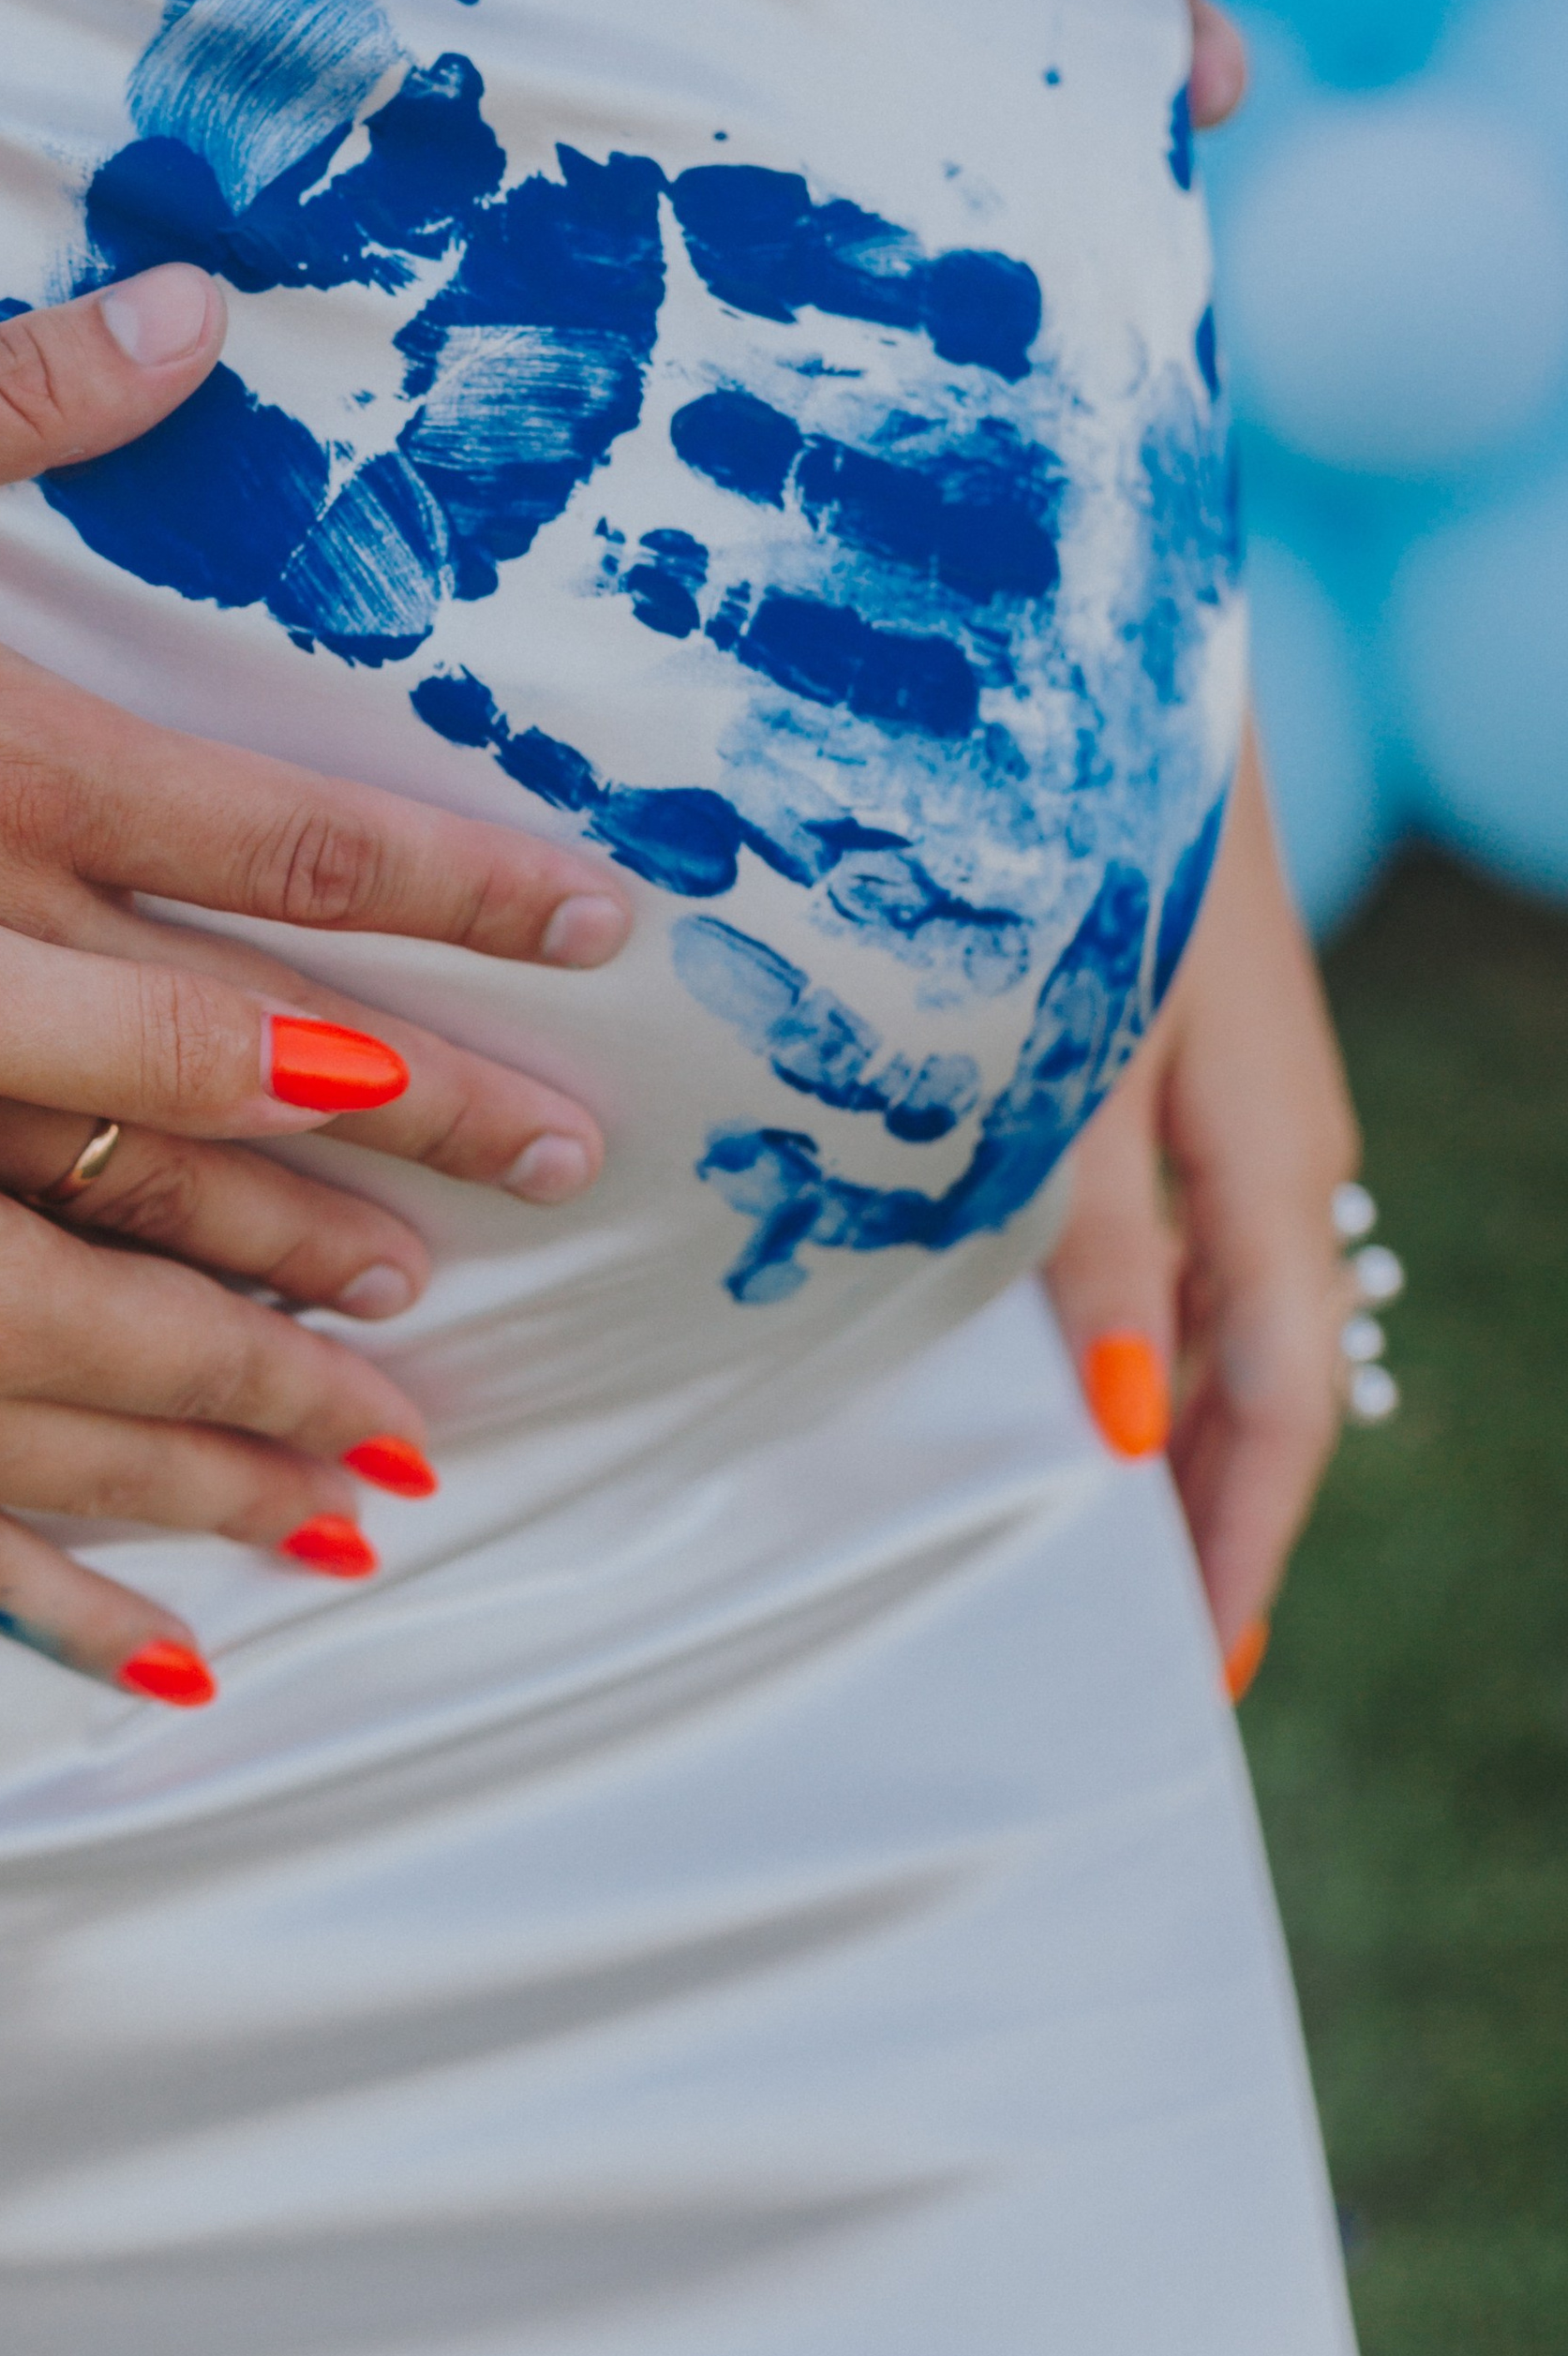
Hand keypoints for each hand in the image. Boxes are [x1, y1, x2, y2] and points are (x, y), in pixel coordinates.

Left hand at [1045, 731, 1358, 1692]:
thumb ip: (1097, 1242)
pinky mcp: (1198, 1062)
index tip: (1196, 1673)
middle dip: (1222, 1514)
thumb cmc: (1077, 861)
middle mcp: (1284, 1147)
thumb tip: (1135, 1429)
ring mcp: (1250, 1103)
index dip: (1242, 1546)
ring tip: (1110, 1538)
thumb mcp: (1071, 1068)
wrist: (1110, 682)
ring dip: (1187, 1428)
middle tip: (1148, 1642)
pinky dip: (1158, 1328)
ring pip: (1239, 1311)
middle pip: (1275, 1378)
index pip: (1285, 1410)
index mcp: (1272, 1163)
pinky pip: (1201, 1239)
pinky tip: (1094, 1359)